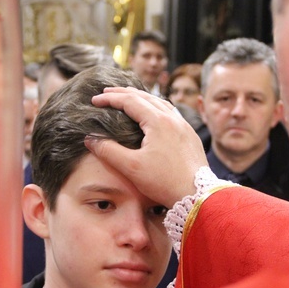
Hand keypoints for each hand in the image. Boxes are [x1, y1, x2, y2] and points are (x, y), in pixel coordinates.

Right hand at [87, 87, 207, 207]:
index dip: (110, 98)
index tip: (94, 100)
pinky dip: (156, 108)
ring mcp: (184, 127)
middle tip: (107, 92)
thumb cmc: (164, 182)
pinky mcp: (190, 136)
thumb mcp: (131, 167)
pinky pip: (171, 113)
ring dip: (142, 98)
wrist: (198, 196)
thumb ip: (108, 151)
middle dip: (124, 93)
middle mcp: (173, 119)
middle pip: (145, 97)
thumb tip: (90, 139)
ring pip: (160, 103)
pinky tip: (153, 115)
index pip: (130, 101)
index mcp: (158, 122)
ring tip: (129, 98)